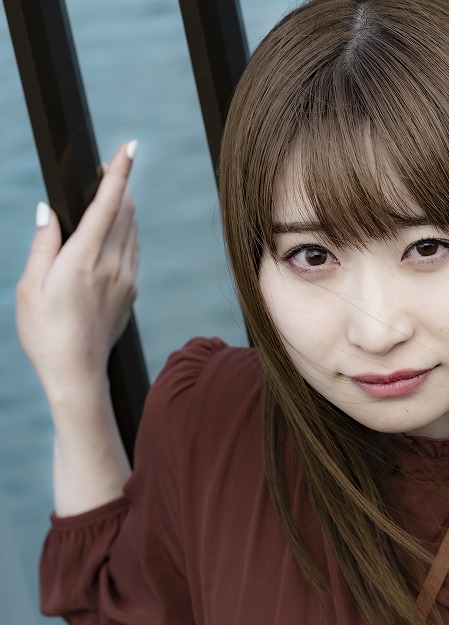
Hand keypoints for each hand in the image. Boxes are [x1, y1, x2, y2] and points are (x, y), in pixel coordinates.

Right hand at [16, 141, 139, 401]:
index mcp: (85, 258)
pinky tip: (115, 233)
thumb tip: (49, 210)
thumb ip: (43, 244)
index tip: (132, 147)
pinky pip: (134, 251)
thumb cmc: (45, 331)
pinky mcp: (132, 291)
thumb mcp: (31, 286)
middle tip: (110, 166)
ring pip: (133, 230)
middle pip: (126, 211)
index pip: (108, 204)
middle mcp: (113, 264)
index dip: (121, 172)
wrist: (78, 372)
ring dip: (124, 208)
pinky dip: (127, 233)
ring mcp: (127, 278)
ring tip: (110, 195)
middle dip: (120, 185)